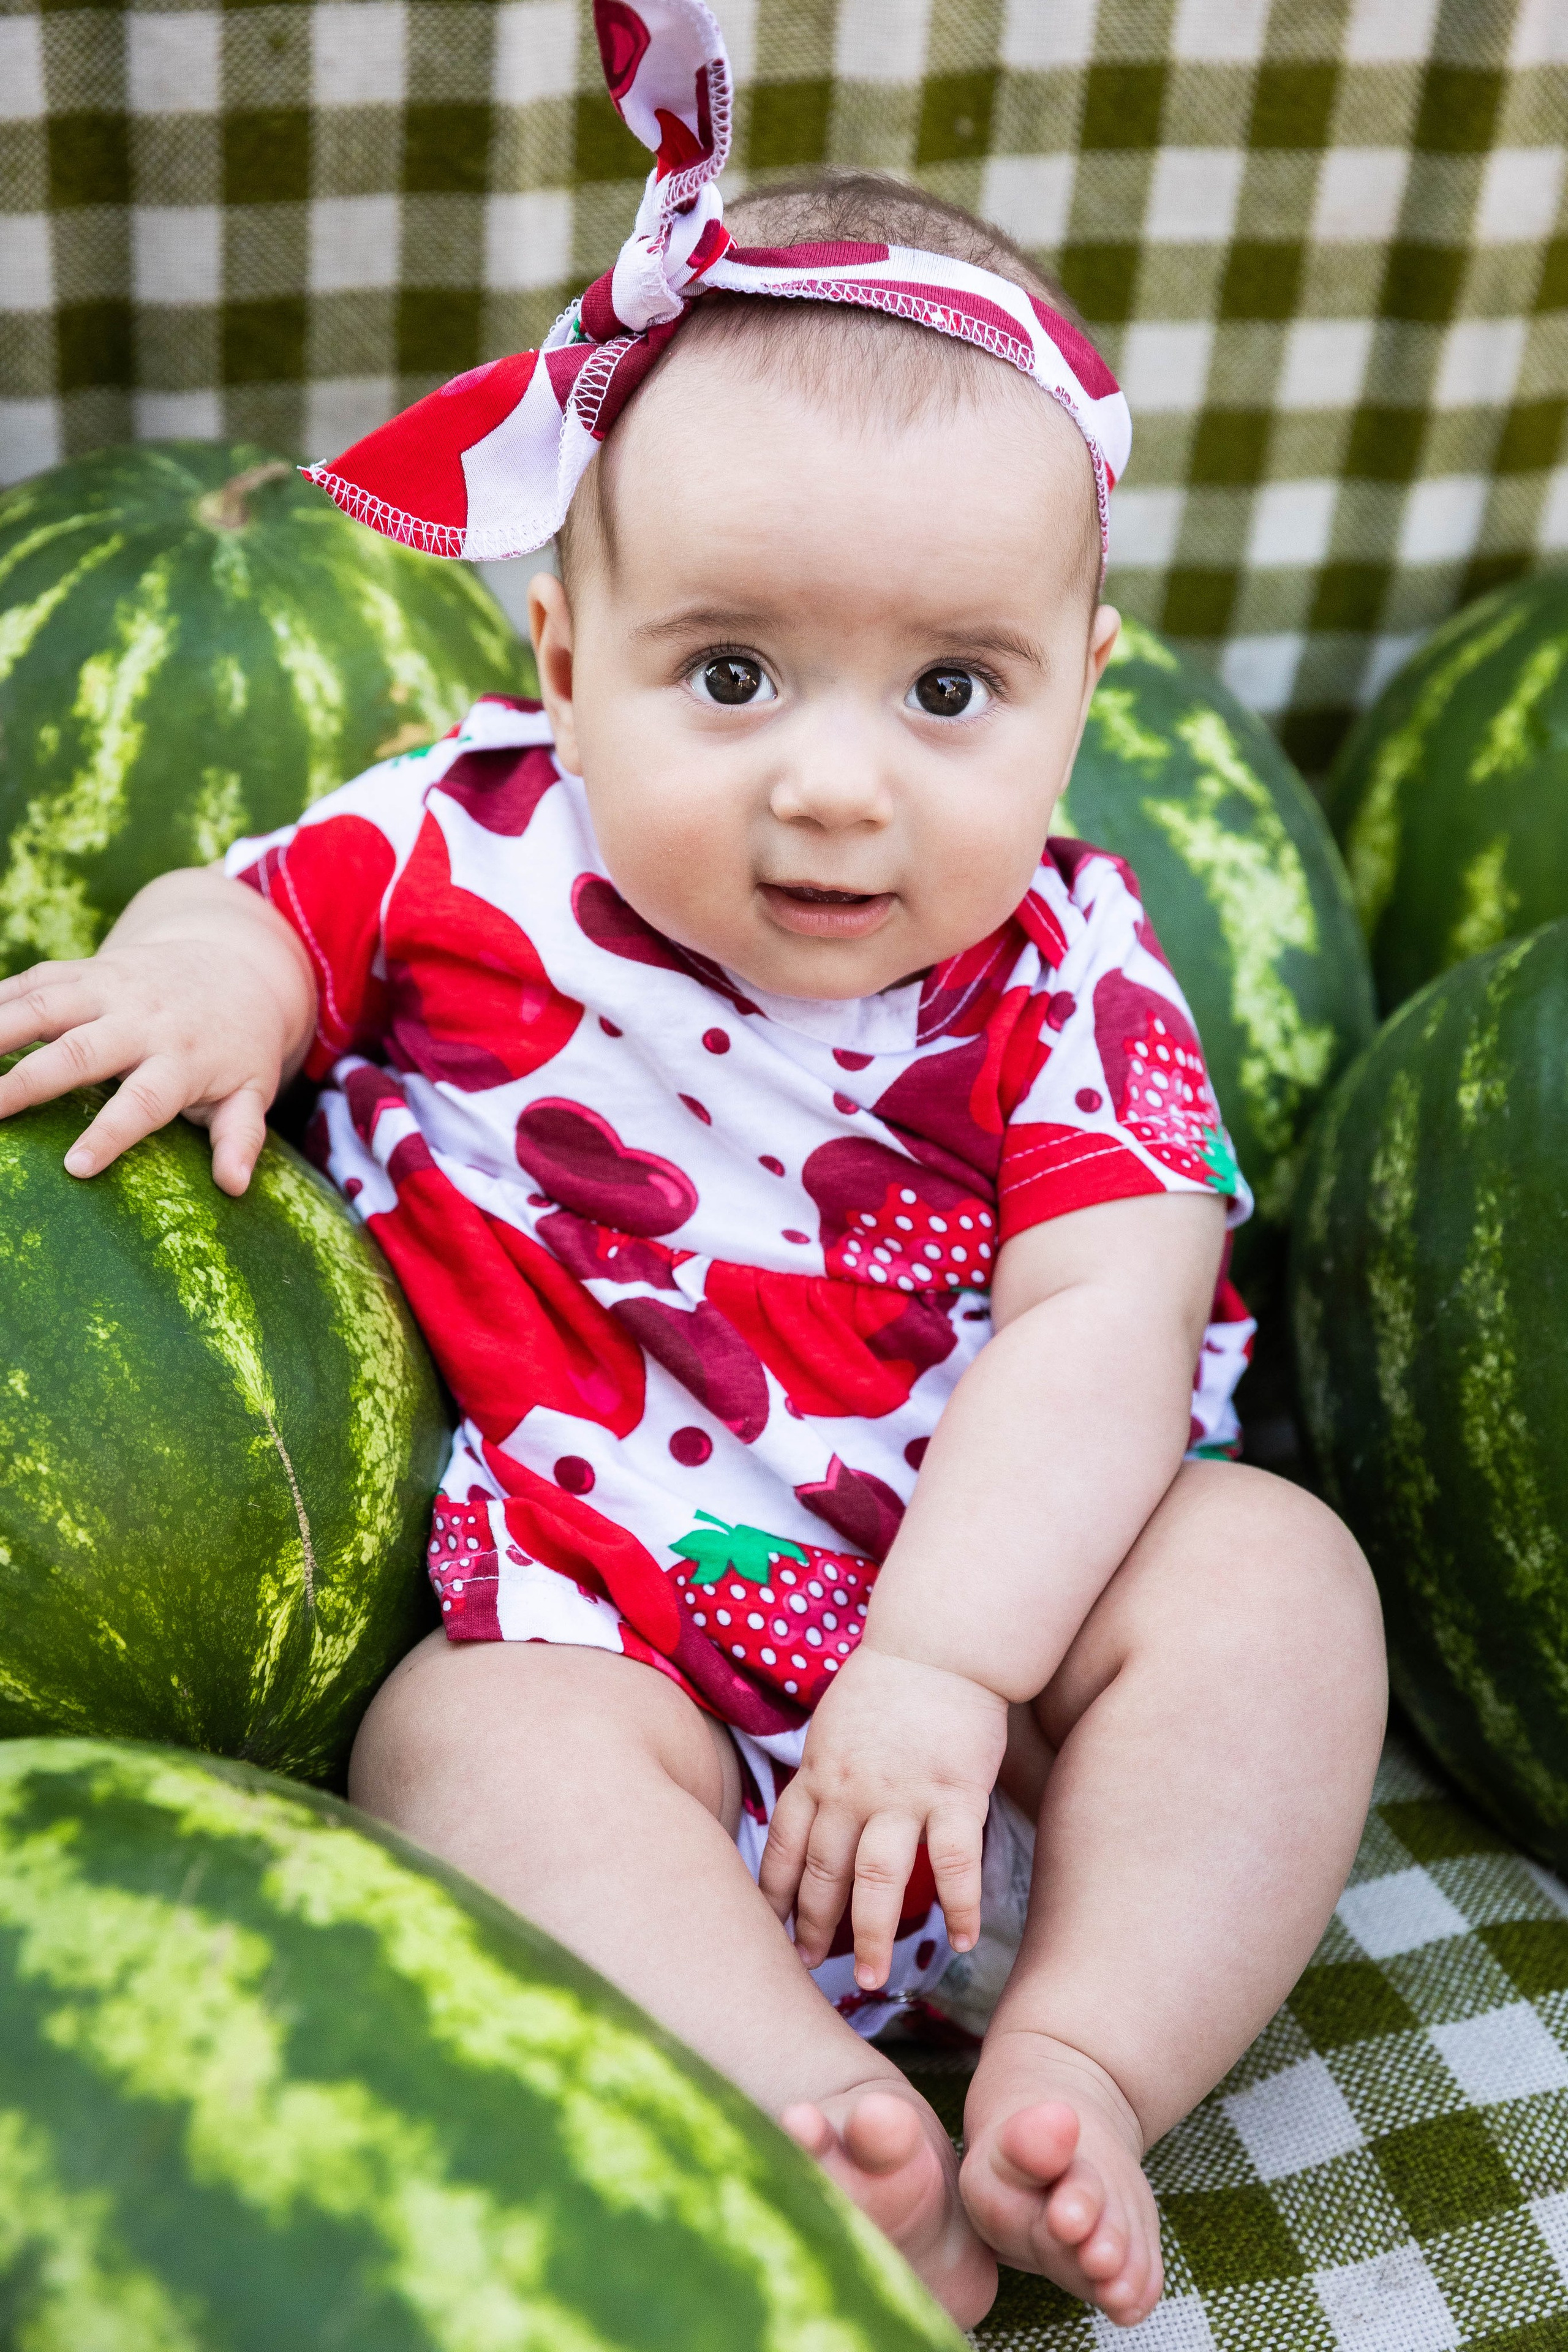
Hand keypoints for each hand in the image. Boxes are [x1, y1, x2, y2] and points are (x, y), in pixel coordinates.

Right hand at [0, 893, 313, 1195]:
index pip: (144, 1101)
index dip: (110, 1134)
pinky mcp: (88, 968)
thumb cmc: (238, 1046)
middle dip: (29, 1083)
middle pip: (81, 1052)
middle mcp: (143, 1021)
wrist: (236, 965)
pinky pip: (35, 979)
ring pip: (45, 1006)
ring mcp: (112, 989)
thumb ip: (240, 1136)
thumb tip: (235, 1186)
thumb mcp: (253, 1090)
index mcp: (183, 1060)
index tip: (74, 1168)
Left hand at [759, 1645, 1007, 1992]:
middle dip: (813, 1927)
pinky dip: (960, 1907)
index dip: (773, 1893)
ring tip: (872, 1981)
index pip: (785, 1845)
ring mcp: (903, 1794)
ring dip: (873, 1934)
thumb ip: (821, 1773)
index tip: (767, 1931)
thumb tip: (810, 1816)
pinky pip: (954, 1863)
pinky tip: (964, 1942)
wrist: (940, 1643)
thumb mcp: (832, 1726)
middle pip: (824, 1871)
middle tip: (807, 1969)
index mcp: (818, 1772)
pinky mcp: (954, 1793)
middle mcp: (852, 1790)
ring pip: (879, 1878)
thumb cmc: (887, 1684)